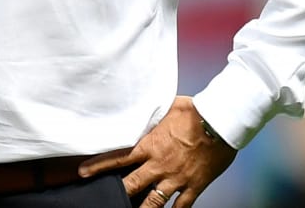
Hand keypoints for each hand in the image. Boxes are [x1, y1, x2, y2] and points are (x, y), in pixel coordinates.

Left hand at [78, 96, 236, 207]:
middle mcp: (159, 165)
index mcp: (150, 145)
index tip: (82, 173)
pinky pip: (182, 206)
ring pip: (154, 201)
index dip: (98, 166)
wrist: (222, 122)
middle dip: (118, 192)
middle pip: (131, 185)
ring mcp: (176, 178)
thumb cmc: (195, 111)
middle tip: (106, 198)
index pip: (118, 158)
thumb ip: (151, 113)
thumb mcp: (167, 107)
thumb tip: (140, 106)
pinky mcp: (194, 186)